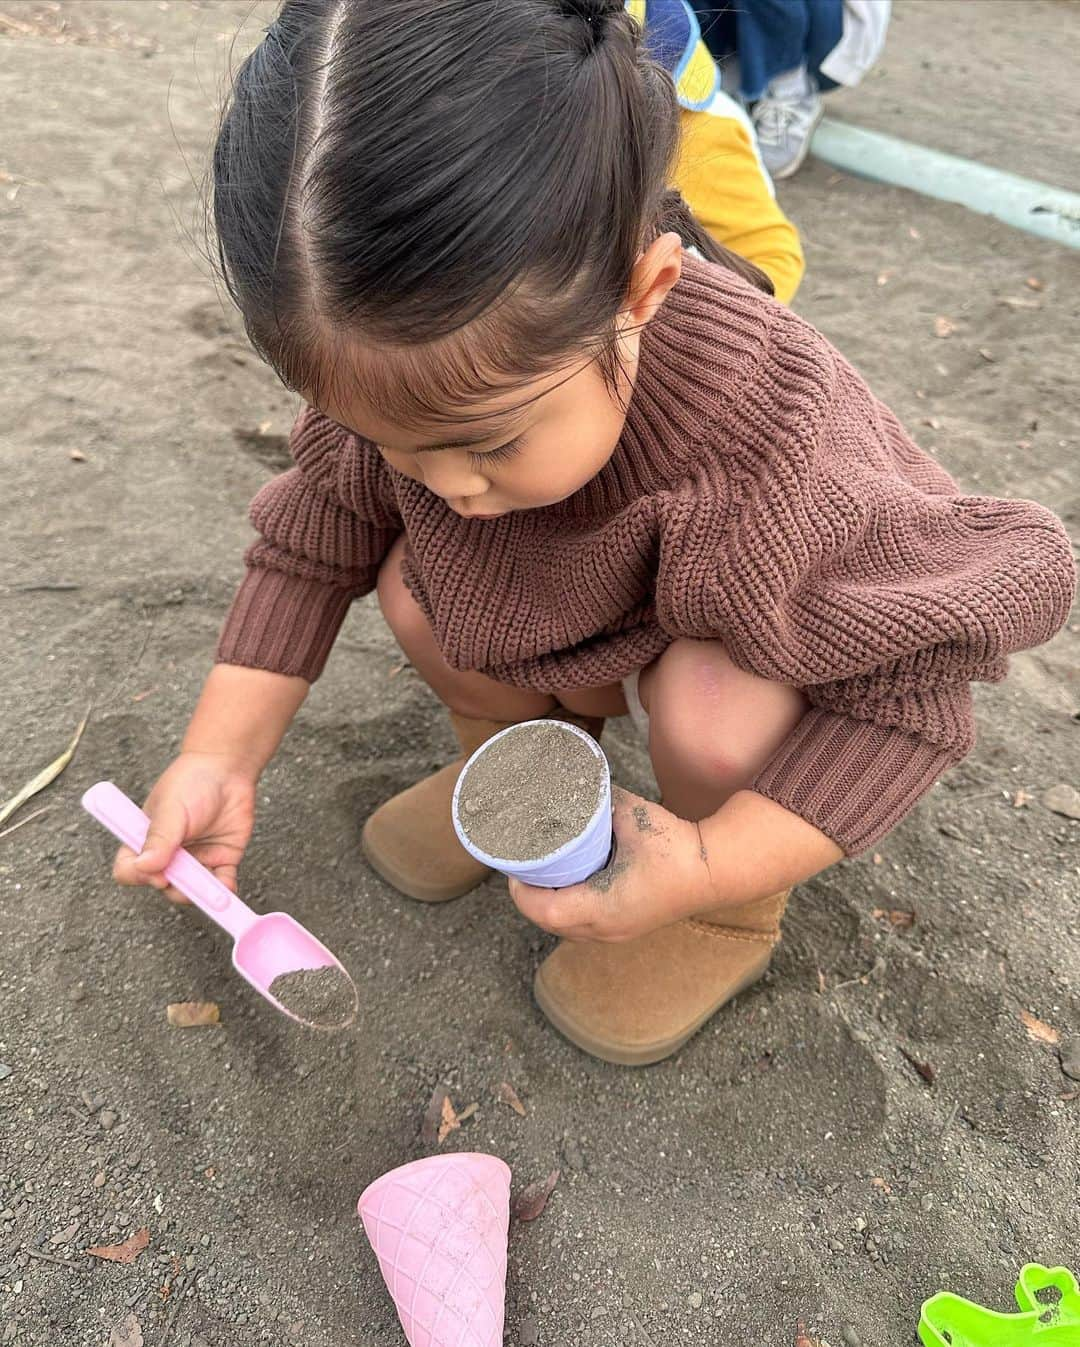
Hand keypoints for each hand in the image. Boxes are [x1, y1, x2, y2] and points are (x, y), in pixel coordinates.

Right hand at [112, 752, 256, 903]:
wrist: (228, 769)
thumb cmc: (191, 782)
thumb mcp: (171, 808)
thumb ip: (160, 838)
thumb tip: (144, 866)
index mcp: (145, 841)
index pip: (129, 870)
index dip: (139, 876)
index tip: (155, 872)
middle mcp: (168, 855)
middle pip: (162, 885)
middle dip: (173, 888)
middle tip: (186, 879)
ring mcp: (195, 859)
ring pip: (191, 890)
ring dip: (198, 892)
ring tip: (208, 885)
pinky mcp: (221, 860)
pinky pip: (221, 884)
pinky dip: (223, 891)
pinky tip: (226, 890)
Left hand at [508, 789, 707, 942]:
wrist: (717, 871)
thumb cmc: (677, 847)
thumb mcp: (632, 815)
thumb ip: (599, 799)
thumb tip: (572, 782)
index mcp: (602, 908)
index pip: (544, 911)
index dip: (521, 891)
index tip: (513, 866)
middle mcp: (606, 928)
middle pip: (549, 923)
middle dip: (529, 897)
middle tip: (522, 866)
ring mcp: (617, 932)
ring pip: (567, 928)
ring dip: (548, 906)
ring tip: (540, 875)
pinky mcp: (627, 927)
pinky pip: (585, 927)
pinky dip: (568, 910)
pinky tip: (568, 886)